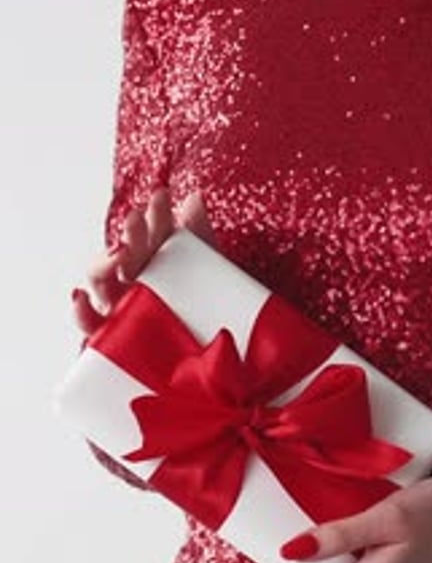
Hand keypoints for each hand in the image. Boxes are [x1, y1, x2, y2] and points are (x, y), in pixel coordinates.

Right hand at [72, 187, 212, 335]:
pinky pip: (90, 325)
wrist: (218, 365)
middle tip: (139, 219)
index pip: (149, 233)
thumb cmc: (208, 316)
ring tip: (117, 254)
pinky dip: (81, 311)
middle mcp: (131, 284)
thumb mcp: (210, 276)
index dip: (153, 214)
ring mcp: (119, 310)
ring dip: (103, 264)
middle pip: (122, 253)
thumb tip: (194, 198)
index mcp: (154, 264)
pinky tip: (81, 298)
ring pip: (100, 282)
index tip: (163, 196)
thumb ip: (201, 239)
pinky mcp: (111, 340)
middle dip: (129, 234)